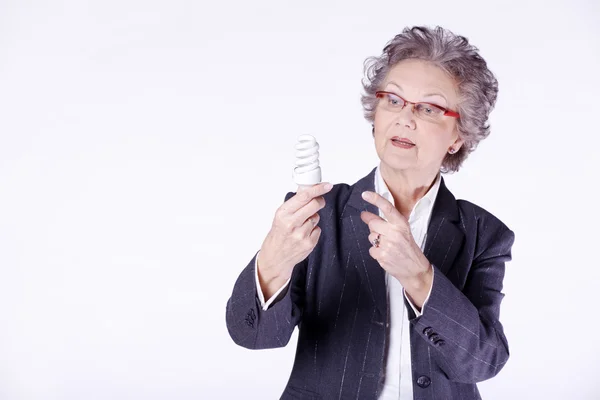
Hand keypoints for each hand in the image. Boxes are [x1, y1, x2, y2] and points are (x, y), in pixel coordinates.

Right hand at [257, 182, 332, 297]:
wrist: (275, 256)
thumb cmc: (278, 234)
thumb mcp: (281, 216)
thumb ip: (295, 203)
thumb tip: (308, 189)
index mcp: (283, 213)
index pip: (304, 196)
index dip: (318, 189)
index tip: (327, 185)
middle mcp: (291, 223)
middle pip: (315, 204)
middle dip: (319, 201)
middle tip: (318, 201)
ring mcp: (301, 234)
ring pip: (317, 217)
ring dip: (313, 218)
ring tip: (302, 225)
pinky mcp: (309, 243)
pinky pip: (318, 229)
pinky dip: (314, 230)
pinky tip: (304, 234)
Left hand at [359, 190, 432, 307]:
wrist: (415, 269)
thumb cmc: (408, 248)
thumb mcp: (402, 231)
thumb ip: (385, 222)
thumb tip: (364, 215)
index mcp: (401, 224)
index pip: (387, 208)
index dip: (375, 199)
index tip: (365, 194)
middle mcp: (395, 232)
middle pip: (373, 223)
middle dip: (374, 228)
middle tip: (383, 234)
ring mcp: (388, 244)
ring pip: (371, 237)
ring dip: (376, 241)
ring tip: (388, 246)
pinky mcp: (382, 255)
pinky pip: (371, 249)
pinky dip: (376, 252)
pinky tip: (386, 254)